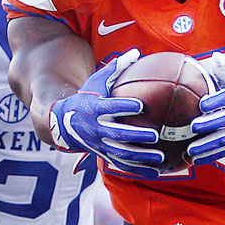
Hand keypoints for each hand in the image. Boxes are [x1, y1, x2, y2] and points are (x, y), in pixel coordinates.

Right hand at [48, 50, 165, 174]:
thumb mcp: (96, 82)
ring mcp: (99, 144)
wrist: (63, 122)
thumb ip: (116, 67)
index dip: (124, 106)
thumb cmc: (86, 97)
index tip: (141, 105)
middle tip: (154, 135)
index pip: (109, 107)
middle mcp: (95, 128)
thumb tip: (137, 51)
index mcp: (93, 108)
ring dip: (140, 157)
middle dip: (135, 135)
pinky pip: (122, 165)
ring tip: (160, 157)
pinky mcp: (103, 155)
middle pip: (116, 133)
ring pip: (120, 153)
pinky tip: (156, 172)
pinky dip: (139, 170)